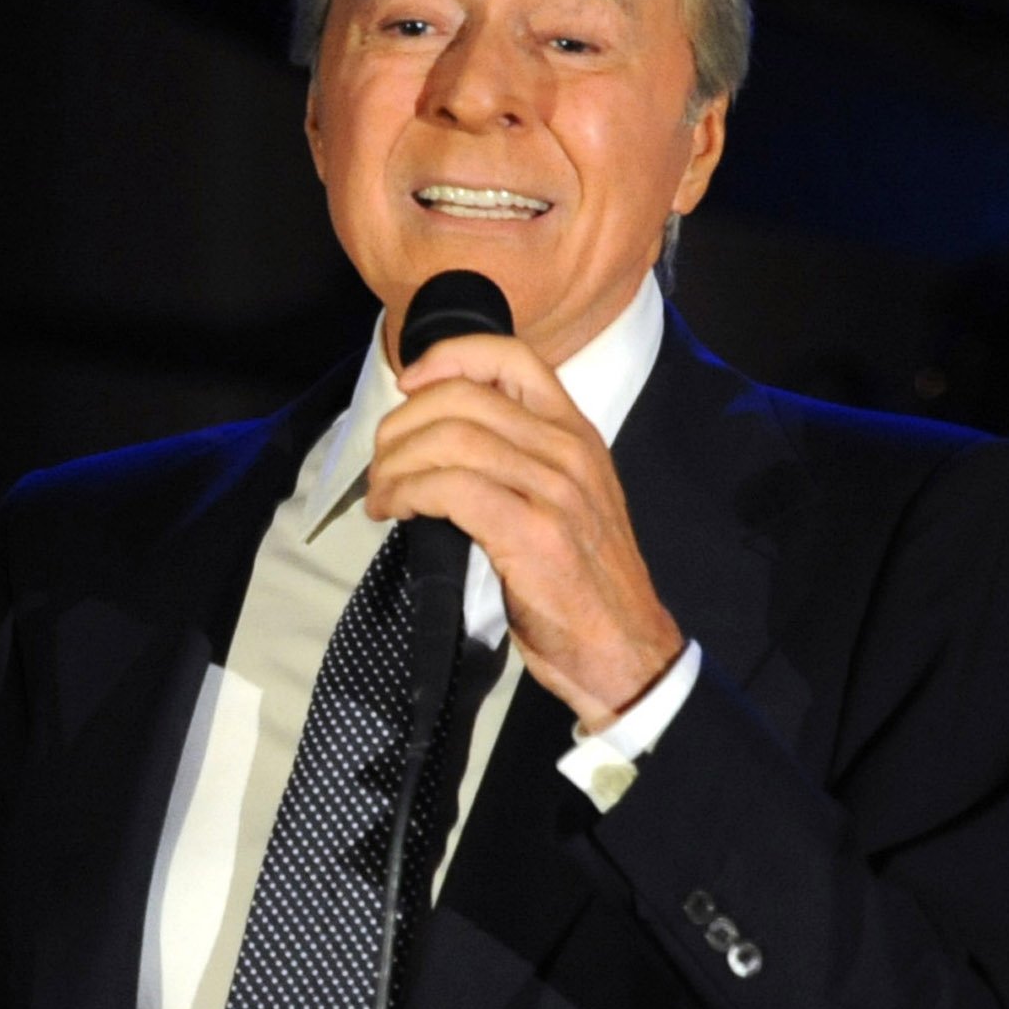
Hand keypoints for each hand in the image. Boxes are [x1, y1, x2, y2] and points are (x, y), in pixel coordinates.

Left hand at [373, 331, 683, 729]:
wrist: (626, 651)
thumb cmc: (586, 586)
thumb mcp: (568, 503)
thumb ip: (523, 463)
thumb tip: (443, 447)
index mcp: (577, 435)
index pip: (512, 357)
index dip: (449, 356)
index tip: (410, 383)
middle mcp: (569, 452)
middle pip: (464, 397)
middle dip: (403, 423)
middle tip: (381, 462)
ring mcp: (555, 490)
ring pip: (451, 439)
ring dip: (397, 463)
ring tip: (383, 494)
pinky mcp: (534, 533)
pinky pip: (450, 488)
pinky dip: (409, 493)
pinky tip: (398, 513)